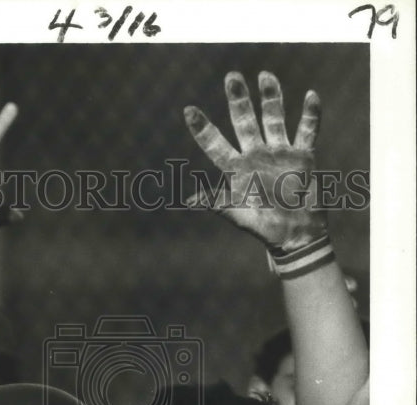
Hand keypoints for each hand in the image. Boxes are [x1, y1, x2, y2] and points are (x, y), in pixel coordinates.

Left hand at [184, 71, 326, 251]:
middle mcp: (255, 156)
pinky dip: (310, 114)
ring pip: (273, 118)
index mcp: (236, 170)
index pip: (215, 145)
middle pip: (244, 122)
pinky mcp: (303, 155)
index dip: (202, 129)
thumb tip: (191, 200)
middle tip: (232, 77)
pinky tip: (310, 96)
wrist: (296, 234)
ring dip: (270, 98)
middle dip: (238, 101)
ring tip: (265, 75)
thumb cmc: (264, 227)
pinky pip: (307, 130)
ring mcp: (279, 153)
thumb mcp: (239, 215)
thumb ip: (219, 203)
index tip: (188, 110)